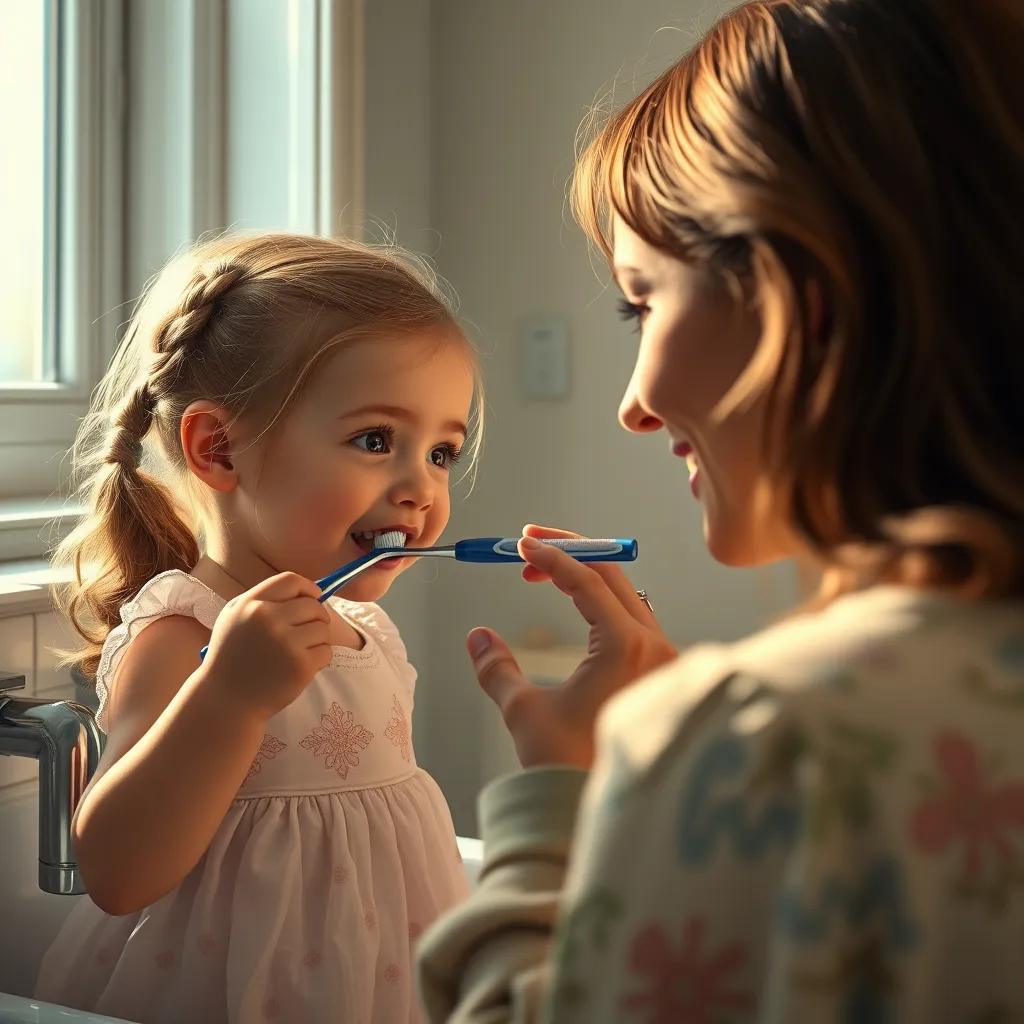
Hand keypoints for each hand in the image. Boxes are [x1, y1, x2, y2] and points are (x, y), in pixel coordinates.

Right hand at [202, 572, 331, 719]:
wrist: (225, 700)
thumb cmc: (231, 658)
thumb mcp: (234, 618)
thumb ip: (264, 601)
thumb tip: (307, 593)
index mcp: (251, 604)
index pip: (291, 580)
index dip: (307, 588)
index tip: (312, 598)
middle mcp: (268, 619)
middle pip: (313, 605)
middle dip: (317, 617)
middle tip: (307, 632)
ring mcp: (286, 642)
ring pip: (323, 629)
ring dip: (318, 640)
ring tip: (300, 651)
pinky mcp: (300, 665)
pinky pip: (326, 651)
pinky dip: (320, 659)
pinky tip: (301, 666)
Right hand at [466, 524, 677, 769]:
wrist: (602, 815)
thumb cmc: (567, 767)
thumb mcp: (523, 713)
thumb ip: (497, 669)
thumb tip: (477, 637)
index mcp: (626, 648)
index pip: (587, 581)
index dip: (550, 557)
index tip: (520, 545)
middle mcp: (655, 648)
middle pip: (614, 576)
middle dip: (570, 554)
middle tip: (529, 543)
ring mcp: (665, 662)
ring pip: (627, 596)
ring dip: (587, 577)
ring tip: (544, 573)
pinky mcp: (662, 676)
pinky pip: (636, 620)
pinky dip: (604, 603)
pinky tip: (578, 604)